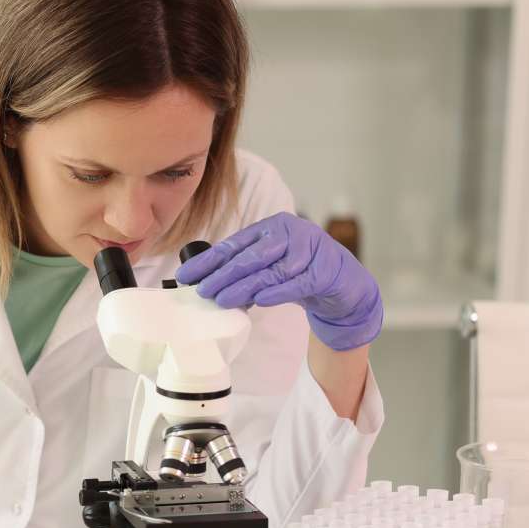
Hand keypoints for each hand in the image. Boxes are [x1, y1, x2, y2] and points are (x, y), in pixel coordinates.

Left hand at [176, 212, 382, 350]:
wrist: (343, 284)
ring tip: (222, 299)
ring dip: (245, 287)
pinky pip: (297, 283)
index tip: (185, 276)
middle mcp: (291, 233)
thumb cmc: (300, 273)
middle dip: (223, 274)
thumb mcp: (270, 266)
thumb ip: (244, 269)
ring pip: (271, 271)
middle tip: (202, 290)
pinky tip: (260, 300)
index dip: (208, 261)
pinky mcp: (325, 272)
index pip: (234, 244)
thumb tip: (206, 283)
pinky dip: (278, 292)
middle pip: (251, 256)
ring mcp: (310, 250)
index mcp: (271, 227)